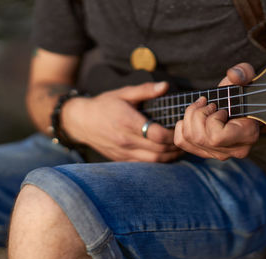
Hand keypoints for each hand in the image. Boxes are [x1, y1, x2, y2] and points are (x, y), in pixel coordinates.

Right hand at [62, 82, 182, 161]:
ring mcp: (123, 152)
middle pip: (158, 150)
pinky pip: (144, 164)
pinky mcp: (122, 159)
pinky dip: (158, 161)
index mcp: (127, 122)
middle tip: (185, 138)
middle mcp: (126, 140)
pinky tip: (166, 154)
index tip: (180, 126)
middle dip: (175, 146)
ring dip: (170, 156)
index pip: (157, 134)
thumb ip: (145, 90)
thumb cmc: (104, 105)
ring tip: (179, 148)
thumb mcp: (123, 93)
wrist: (81, 121)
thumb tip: (165, 86)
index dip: (173, 133)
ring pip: (153, 160)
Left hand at [174, 63, 258, 159]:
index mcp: (247, 136)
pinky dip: (182, 126)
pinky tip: (193, 117)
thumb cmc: (243, 92)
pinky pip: (181, 141)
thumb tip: (233, 75)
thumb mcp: (246, 78)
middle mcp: (233, 151)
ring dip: (190, 117)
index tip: (221, 108)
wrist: (240, 105)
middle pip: (199, 138)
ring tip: (202, 107)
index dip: (213, 119)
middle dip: (198, 114)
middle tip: (209, 104)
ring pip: (189, 138)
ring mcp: (218, 154)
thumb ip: (243, 72)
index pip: (216, 138)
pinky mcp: (204, 152)